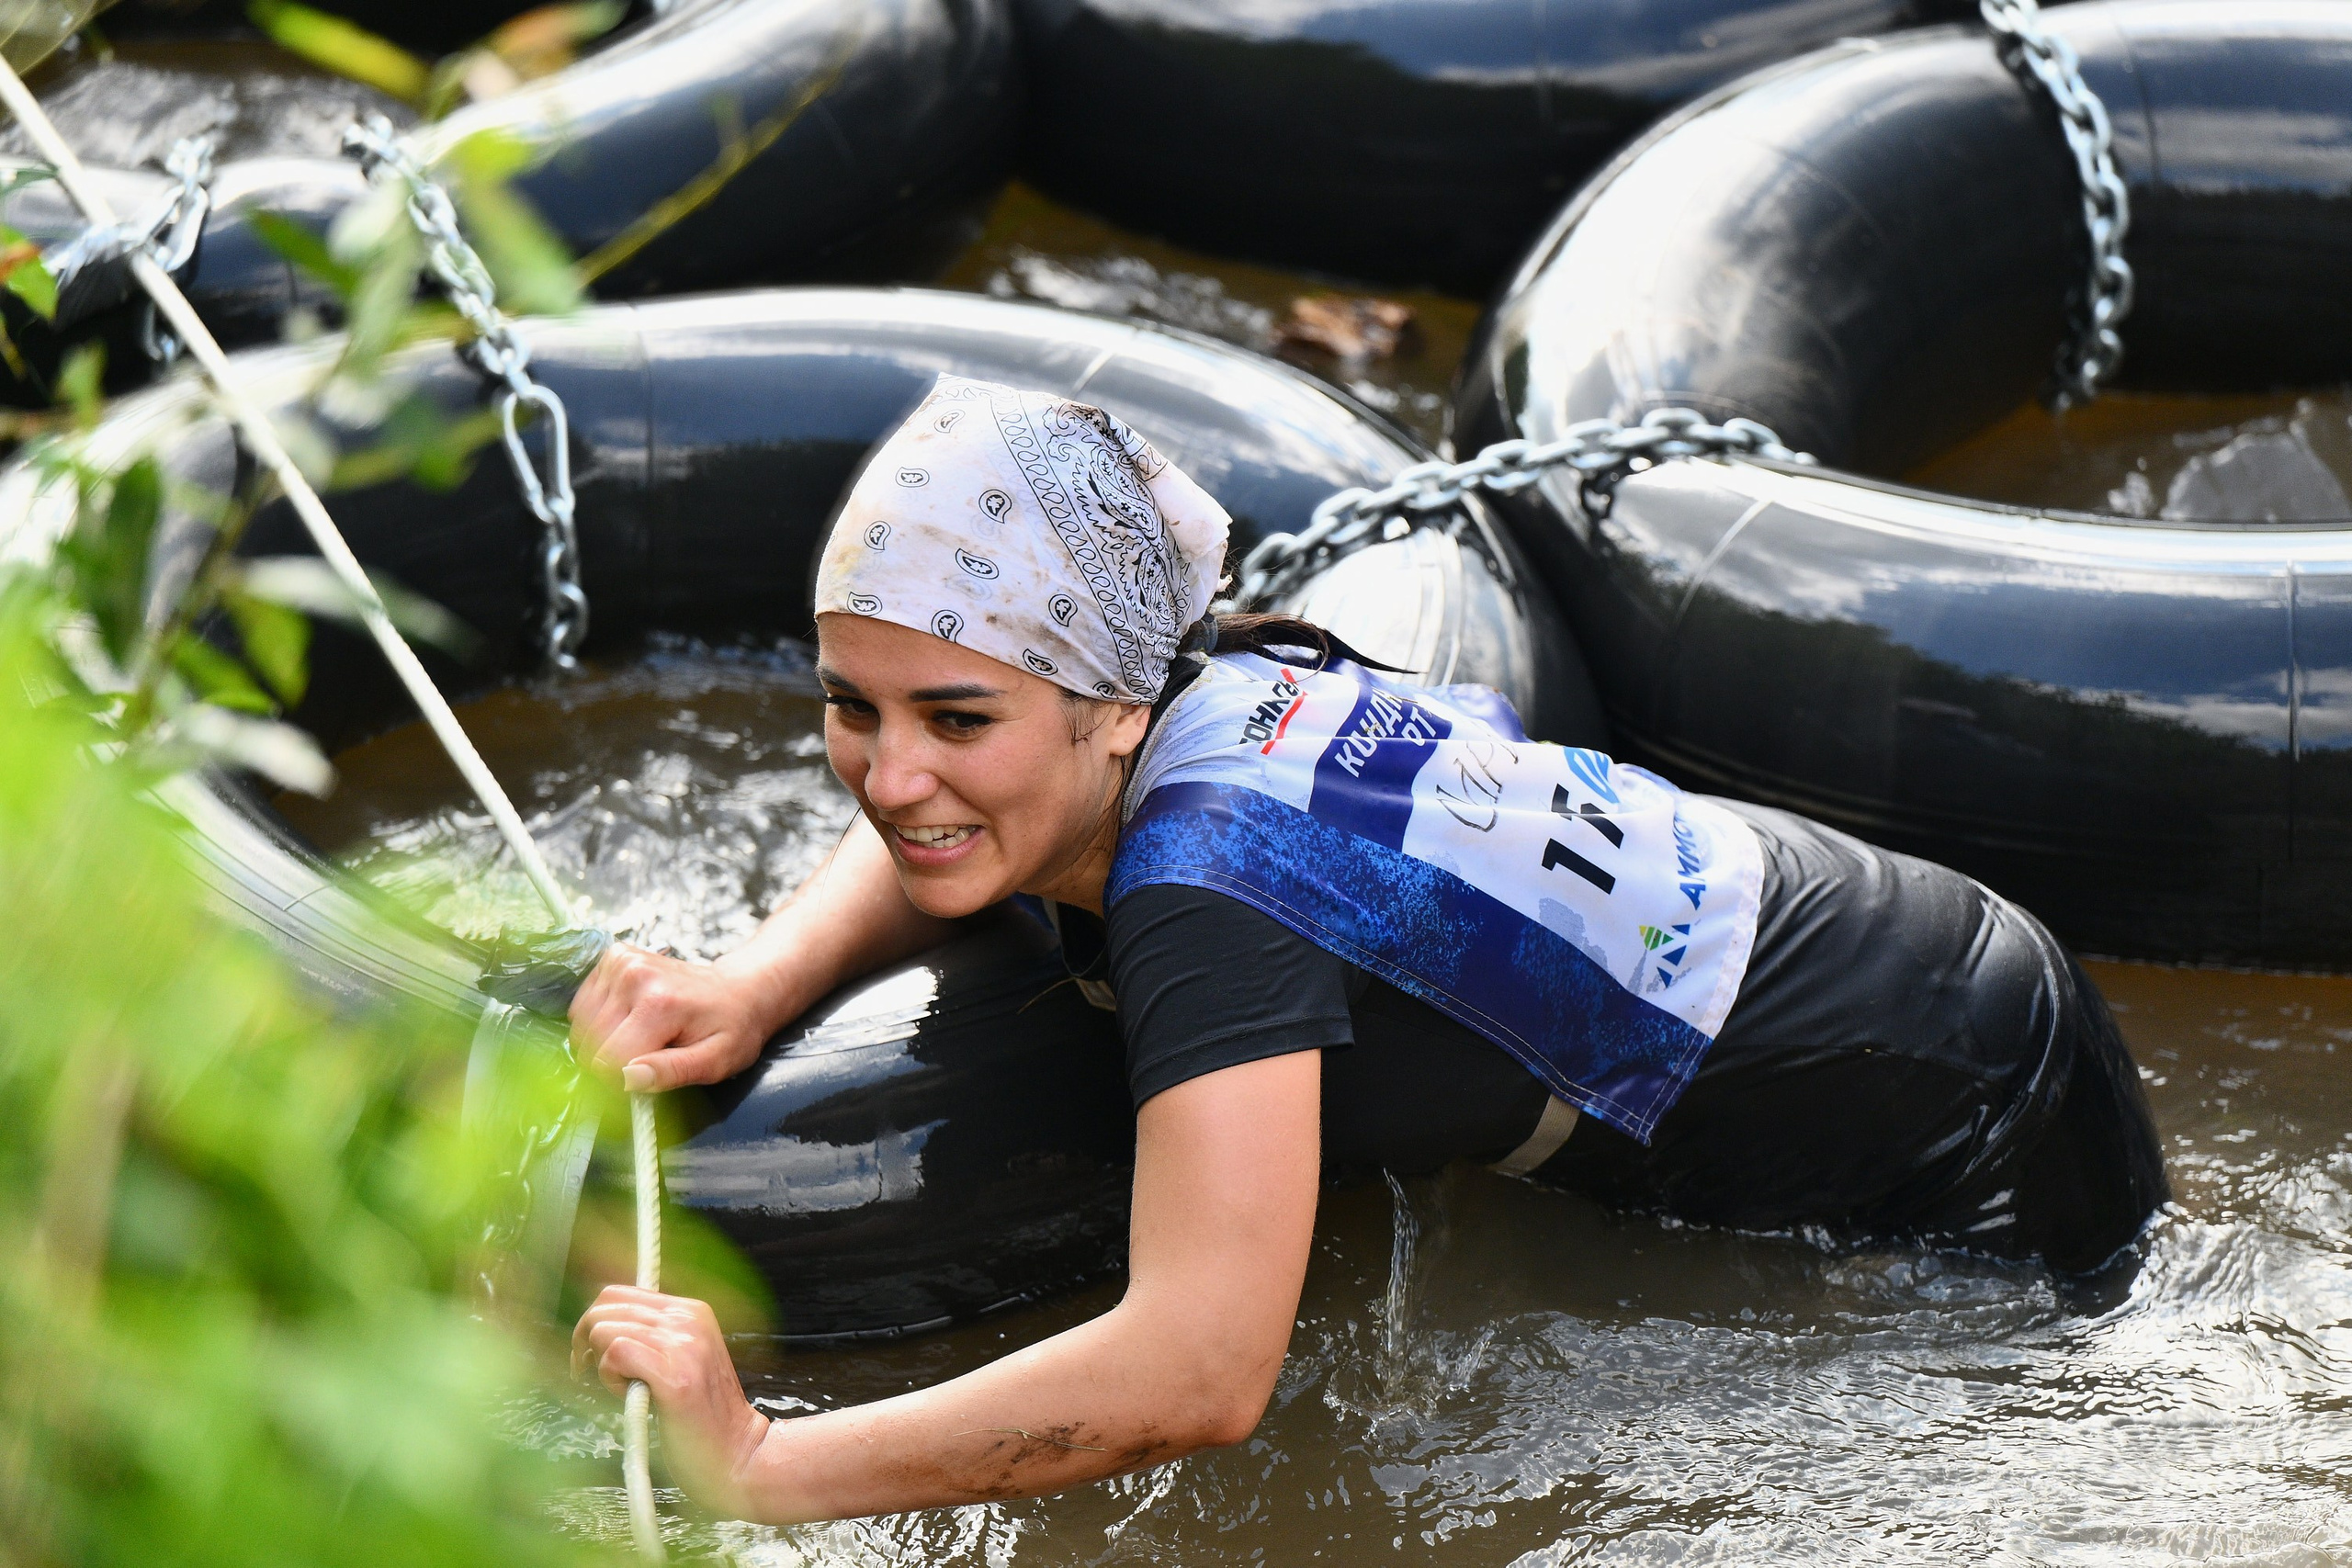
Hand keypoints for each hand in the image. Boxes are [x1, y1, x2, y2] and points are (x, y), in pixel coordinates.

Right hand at [569, 943, 771, 1091]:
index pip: (609, 1060)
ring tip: (643, 1035)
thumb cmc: (731, 1029)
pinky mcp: (613, 957)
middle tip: (649, 1056)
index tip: (646, 1077)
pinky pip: (582, 1006)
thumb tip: (628, 1078)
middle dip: (613, 1061)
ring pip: (581, 1027)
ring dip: (605, 1040)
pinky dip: (599, 1020)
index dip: (622, 1080)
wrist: (739, 990)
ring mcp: (621, 962)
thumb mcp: (715, 1061)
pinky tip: (630, 1018)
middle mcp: (635, 976)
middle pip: (591, 1044)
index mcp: (661, 1003)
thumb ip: (671, 1072)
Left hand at [573, 1285, 771, 1516]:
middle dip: (585, 1340)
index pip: (619, 1292)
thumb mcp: (680, 1361)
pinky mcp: (675, 1378)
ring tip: (622, 1389)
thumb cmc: (701, 1419)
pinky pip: (616, 1355)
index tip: (589, 1352)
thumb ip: (649, 1338)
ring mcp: (684, 1347)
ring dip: (601, 1364)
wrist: (737, 1456)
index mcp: (692, 1312)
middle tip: (588, 1373)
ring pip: (606, 1330)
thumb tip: (597, 1321)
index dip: (594, 1321)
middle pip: (607, 1306)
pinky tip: (628, 1395)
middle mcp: (689, 1320)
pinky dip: (609, 1377)